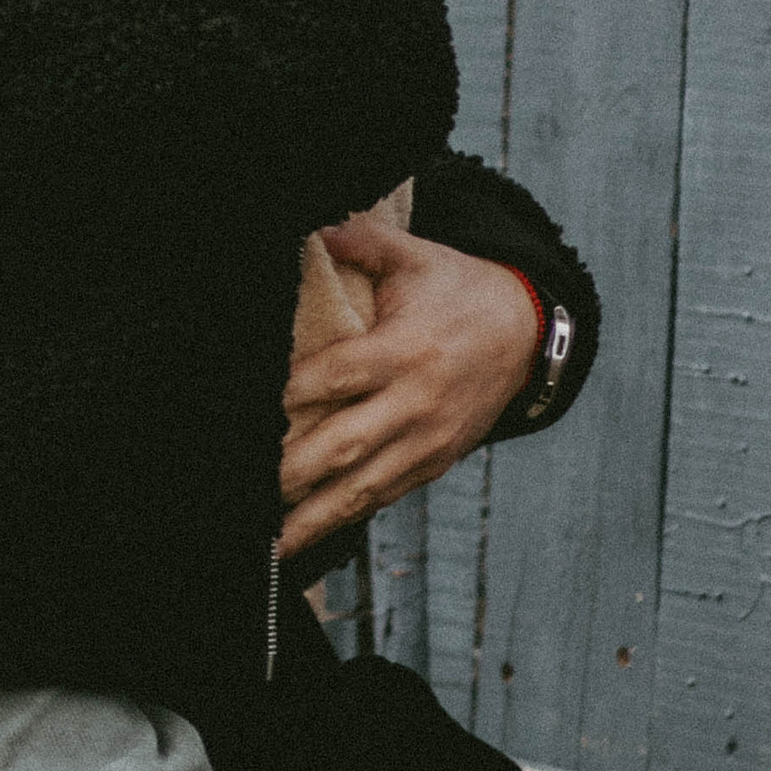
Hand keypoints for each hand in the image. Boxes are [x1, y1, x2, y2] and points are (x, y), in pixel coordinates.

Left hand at [277, 217, 538, 558]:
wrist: (529, 334)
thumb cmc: (461, 292)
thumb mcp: (417, 258)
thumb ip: (364, 242)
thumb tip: (319, 229)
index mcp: (405, 351)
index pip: (335, 377)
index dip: (288, 395)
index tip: (244, 411)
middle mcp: (415, 404)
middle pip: (342, 445)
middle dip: (289, 471)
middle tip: (241, 487)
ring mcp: (426, 442)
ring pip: (360, 487)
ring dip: (310, 516)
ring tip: (267, 541)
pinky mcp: (433, 463)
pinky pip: (382, 497)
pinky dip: (343, 518)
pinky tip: (305, 535)